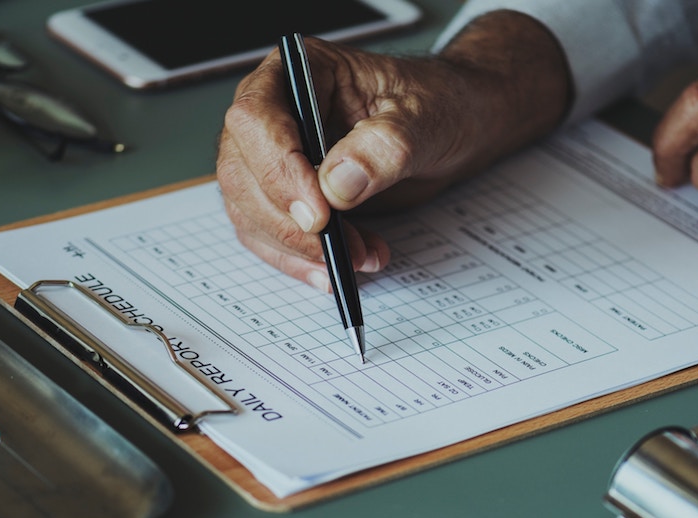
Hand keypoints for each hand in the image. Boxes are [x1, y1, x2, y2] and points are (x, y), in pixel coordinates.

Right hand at [216, 11, 569, 288]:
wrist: (453, 126)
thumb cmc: (437, 104)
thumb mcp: (423, 119)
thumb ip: (383, 147)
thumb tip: (337, 184)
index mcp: (298, 71)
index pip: (257, 117)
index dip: (278, 168)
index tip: (319, 213)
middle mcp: (275, 112)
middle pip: (243, 172)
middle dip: (289, 222)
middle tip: (338, 249)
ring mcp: (273, 157)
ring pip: (250, 212)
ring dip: (300, 248)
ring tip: (360, 257)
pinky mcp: (285, 197)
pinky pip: (271, 236)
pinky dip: (303, 261)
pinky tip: (345, 266)